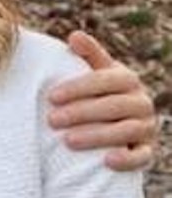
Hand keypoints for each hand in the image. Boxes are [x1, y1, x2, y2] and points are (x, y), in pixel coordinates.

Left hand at [48, 31, 156, 169]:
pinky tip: (107, 161)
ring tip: (67, 141)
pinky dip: (127, 159)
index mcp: (127, 80)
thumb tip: (74, 36)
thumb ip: (87, 56)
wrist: (119, 128)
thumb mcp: (95, 74)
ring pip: (126, 130)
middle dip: (81, 112)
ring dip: (97, 136)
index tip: (51, 97)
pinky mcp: (146, 151)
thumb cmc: (99, 96)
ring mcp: (146, 127)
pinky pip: (141, 156)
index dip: (78, 87)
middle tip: (51, 120)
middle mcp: (141, 102)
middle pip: (113, 105)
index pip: (105, 80)